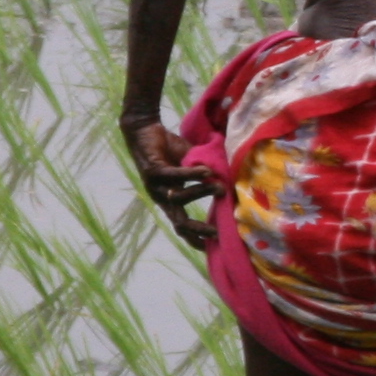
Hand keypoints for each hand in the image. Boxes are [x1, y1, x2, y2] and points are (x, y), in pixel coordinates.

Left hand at [126, 120, 219, 250]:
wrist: (144, 129)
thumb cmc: (168, 148)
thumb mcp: (192, 164)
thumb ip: (206, 175)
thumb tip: (231, 180)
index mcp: (170, 200)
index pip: (182, 225)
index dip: (195, 238)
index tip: (213, 246)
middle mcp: (162, 197)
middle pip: (178, 223)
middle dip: (197, 230)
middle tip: (216, 232)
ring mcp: (155, 186)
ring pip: (179, 198)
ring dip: (201, 193)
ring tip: (219, 186)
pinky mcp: (153, 171)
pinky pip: (174, 177)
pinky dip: (191, 175)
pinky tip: (206, 171)